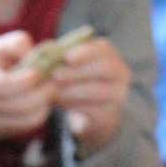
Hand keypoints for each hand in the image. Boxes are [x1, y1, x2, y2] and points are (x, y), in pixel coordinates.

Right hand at [0, 30, 57, 141]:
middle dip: (41, 93)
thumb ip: (15, 44)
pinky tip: (44, 102)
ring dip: (43, 104)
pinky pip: (27, 126)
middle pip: (18, 105)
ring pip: (26, 118)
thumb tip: (36, 52)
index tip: (38, 73)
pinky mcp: (4, 132)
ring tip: (51, 90)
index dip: (23, 80)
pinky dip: (40, 114)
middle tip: (54, 81)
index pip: (2, 85)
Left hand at [50, 37, 130, 153]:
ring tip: (55, 91)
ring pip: (99, 90)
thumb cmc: (78, 85)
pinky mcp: (110, 117)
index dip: (85, 51)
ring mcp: (118, 97)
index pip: (104, 49)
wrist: (91, 117)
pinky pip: (94, 110)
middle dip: (77, 71)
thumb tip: (44, 51)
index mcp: (112, 57)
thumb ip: (63, 60)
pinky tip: (61, 104)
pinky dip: (76, 107)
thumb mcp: (73, 69)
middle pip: (104, 68)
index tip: (67, 56)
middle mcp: (121, 75)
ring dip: (73, 90)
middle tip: (56, 75)